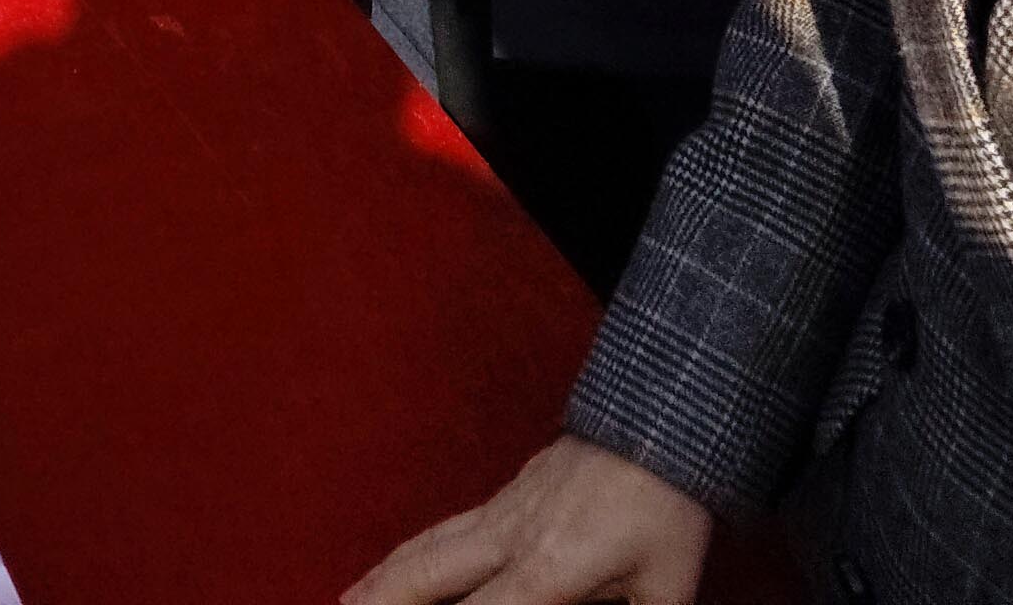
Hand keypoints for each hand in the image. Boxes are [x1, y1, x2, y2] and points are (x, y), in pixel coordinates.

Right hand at [344, 440, 713, 604]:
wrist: (658, 424)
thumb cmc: (666, 511)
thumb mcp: (666, 591)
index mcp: (546, 570)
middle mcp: (508, 539)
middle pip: (426, 575)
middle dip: (382, 600)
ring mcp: (500, 512)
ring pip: (425, 548)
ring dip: (381, 578)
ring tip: (346, 600)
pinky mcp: (504, 496)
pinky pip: (441, 531)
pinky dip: (406, 552)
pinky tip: (393, 566)